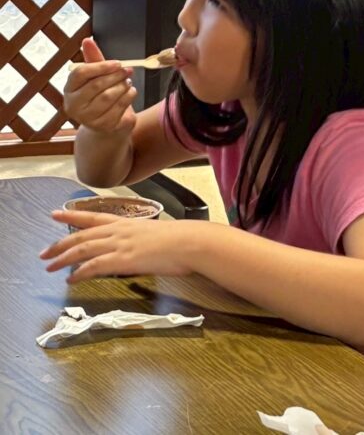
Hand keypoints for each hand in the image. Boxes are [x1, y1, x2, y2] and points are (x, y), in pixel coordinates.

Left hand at [40, 210, 191, 282]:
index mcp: (126, 223)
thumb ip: (140, 240)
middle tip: (44, 252)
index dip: (72, 216)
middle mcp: (119, 231)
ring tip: (50, 266)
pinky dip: (80, 273)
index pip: (93, 217)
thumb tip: (137, 250)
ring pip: (83, 250)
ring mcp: (120, 244)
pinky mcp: (122, 260)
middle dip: (60, 243)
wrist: (189, 242)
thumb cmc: (179, 240)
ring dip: (63, 258)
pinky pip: (94, 266)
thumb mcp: (155, 235)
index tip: (56, 214)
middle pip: (82, 235)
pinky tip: (71, 279)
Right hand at [64, 38, 137, 133]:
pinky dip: (128, 97)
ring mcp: (88, 119)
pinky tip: (131, 92)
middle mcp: (74, 105)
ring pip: (108, 97)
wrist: (108, 124)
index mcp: (69, 89)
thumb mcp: (97, 77)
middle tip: (128, 71)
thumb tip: (87, 40)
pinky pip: (119, 108)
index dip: (101, 66)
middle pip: (96, 85)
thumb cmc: (101, 96)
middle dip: (115, 76)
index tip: (117, 63)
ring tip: (128, 82)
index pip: (81, 73)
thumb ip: (93, 60)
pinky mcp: (104, 126)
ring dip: (123, 87)